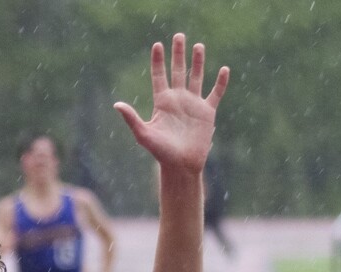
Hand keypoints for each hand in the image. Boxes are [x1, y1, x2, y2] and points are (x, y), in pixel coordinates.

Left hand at [115, 34, 227, 175]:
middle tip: (179, 36)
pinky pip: (215, 93)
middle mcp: (178, 100)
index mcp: (162, 103)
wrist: (181, 165)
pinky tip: (224, 69)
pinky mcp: (207, 112)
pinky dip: (220, 82)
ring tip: (198, 45)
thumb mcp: (144, 134)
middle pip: (178, 71)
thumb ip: (132, 118)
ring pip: (196, 77)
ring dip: (197, 62)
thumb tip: (117, 104)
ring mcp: (193, 104)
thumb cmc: (161, 152)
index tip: (157, 45)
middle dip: (178, 54)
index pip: (159, 76)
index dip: (158, 61)